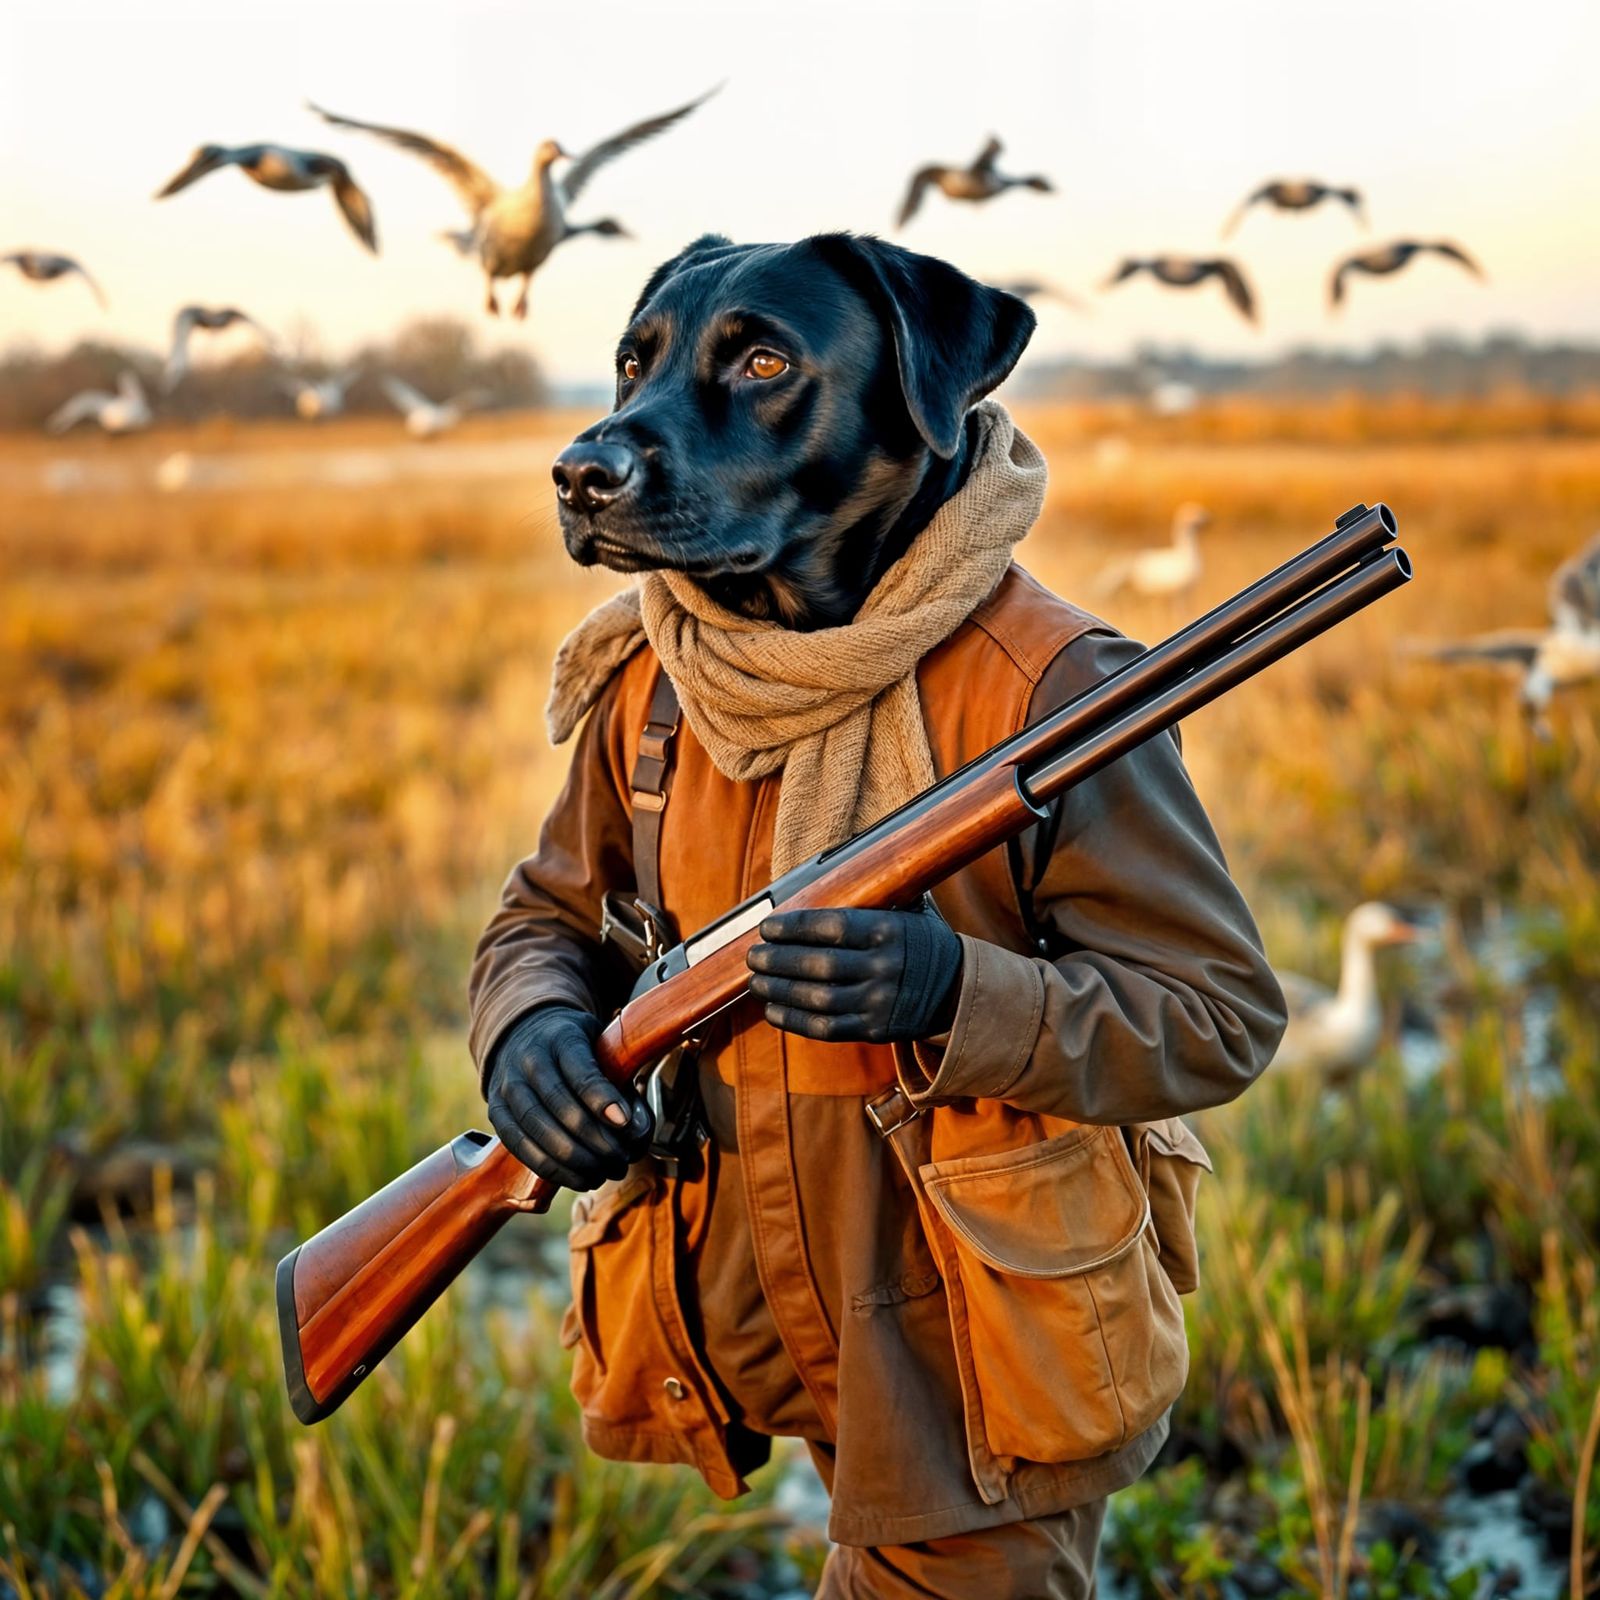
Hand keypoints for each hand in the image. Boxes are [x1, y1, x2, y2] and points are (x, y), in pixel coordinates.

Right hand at [486, 1005, 652, 1189]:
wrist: (526, 1035)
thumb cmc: (576, 1048)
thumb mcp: (600, 1044)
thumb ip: (619, 1077)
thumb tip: (637, 1129)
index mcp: (560, 1037)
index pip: (580, 1071)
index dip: (602, 1099)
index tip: (626, 1124)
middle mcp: (528, 1059)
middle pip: (559, 1105)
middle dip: (594, 1139)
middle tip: (621, 1159)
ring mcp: (507, 1085)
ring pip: (538, 1130)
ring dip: (575, 1160)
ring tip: (605, 1173)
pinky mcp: (496, 1112)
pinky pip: (521, 1147)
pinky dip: (553, 1169)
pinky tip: (581, 1178)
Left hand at [747, 905, 963, 1044]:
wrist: (955, 990)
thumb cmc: (919, 942)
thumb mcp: (910, 911)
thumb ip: (877, 894)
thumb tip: (829, 872)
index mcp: (890, 931)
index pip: (832, 927)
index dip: (794, 927)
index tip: (767, 927)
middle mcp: (884, 968)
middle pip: (819, 965)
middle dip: (778, 960)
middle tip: (754, 955)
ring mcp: (879, 1002)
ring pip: (817, 999)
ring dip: (779, 990)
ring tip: (756, 981)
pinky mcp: (874, 1030)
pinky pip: (826, 1028)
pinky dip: (794, 1020)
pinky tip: (773, 1009)